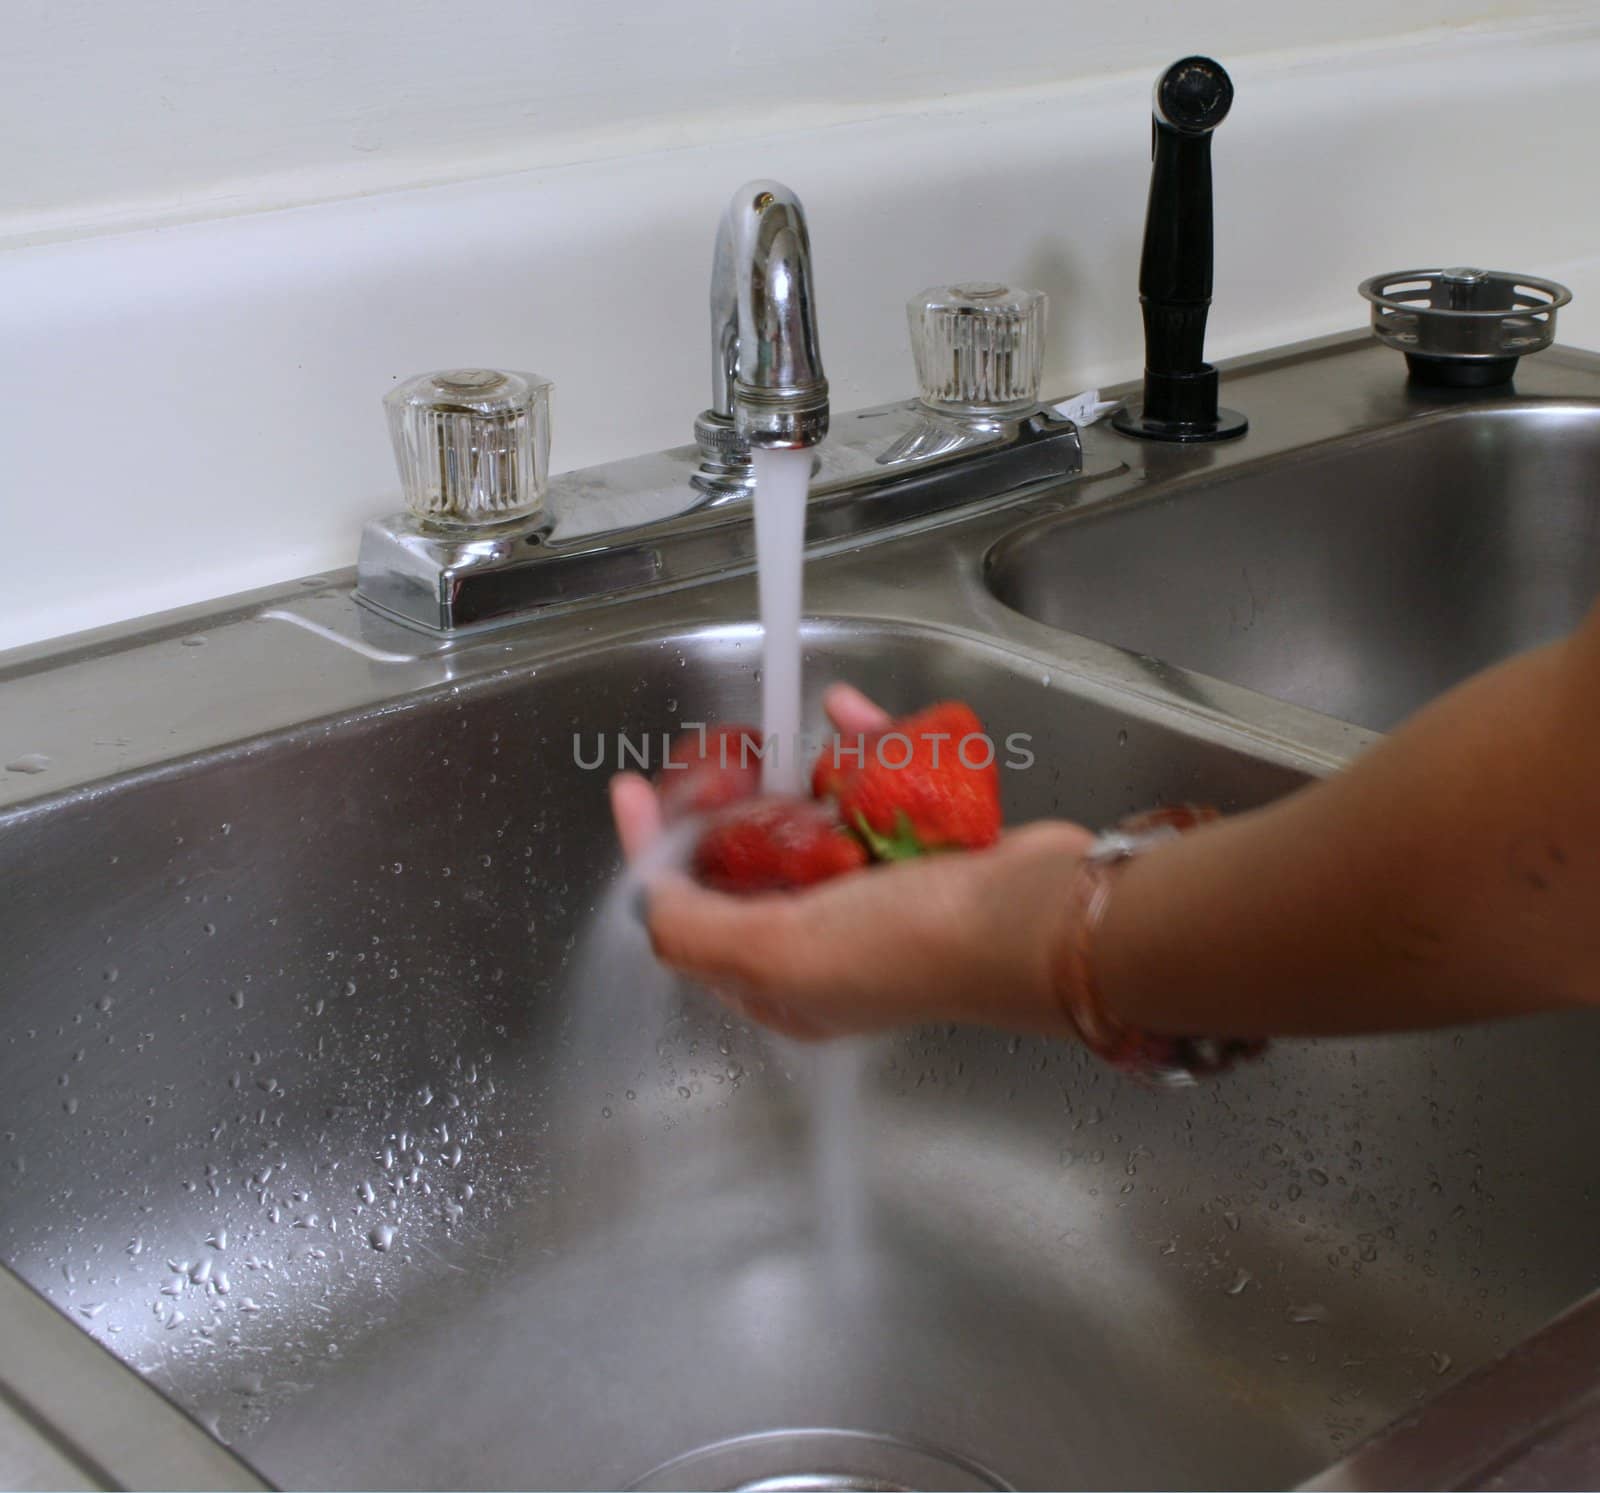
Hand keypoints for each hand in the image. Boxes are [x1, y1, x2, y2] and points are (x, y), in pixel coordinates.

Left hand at [610, 683, 1095, 1039]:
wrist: (1033, 918)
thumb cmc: (908, 944)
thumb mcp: (775, 954)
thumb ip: (693, 931)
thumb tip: (645, 899)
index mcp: (778, 983)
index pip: (688, 916)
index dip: (651, 852)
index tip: (631, 787)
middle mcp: (821, 942)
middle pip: (744, 860)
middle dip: (726, 803)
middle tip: (722, 759)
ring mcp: (874, 892)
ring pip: (809, 816)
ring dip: (798, 769)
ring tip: (789, 738)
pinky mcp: (921, 846)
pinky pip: (873, 788)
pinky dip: (864, 750)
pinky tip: (854, 719)